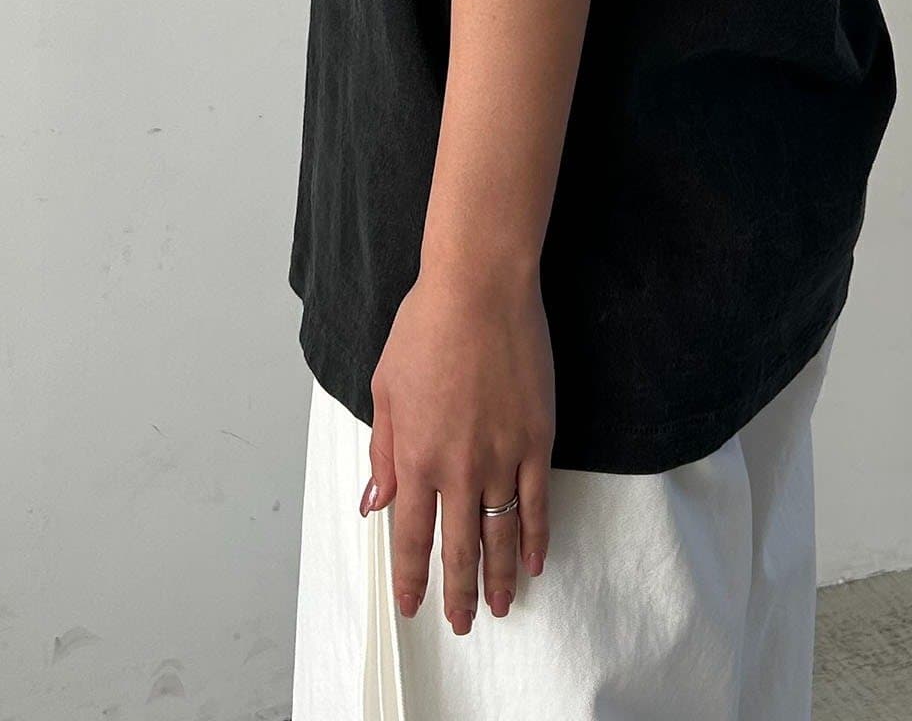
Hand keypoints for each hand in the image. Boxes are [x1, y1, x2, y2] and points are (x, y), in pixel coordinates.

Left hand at [362, 263, 554, 632]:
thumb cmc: (425, 327)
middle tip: (464, 622)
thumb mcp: (385, 387)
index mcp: (414, 456)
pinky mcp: (537, 438)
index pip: (410, 536)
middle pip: (459, 548)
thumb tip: (375, 503)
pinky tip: (535, 561)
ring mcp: (501, 455)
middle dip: (459, 592)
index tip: (414, 606)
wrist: (479, 288)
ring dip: (500, 577)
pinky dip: (536, 537)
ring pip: (501, 535)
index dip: (412, 578)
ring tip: (500, 606)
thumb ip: (382, 451)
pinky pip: (537, 502)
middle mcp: (457, 467)